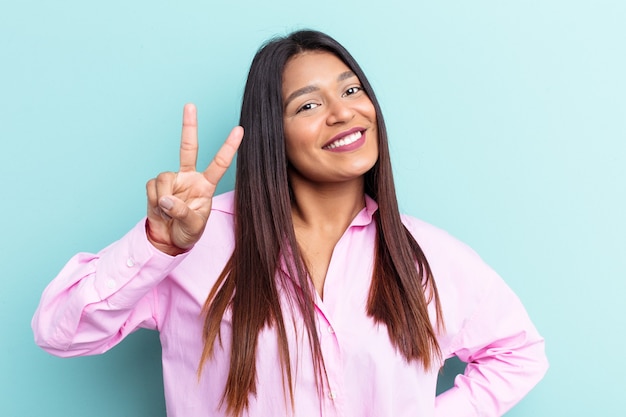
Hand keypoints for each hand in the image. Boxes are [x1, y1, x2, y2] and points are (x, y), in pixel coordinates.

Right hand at [145, 103, 242, 255]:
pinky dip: (153, 201)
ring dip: (163, 197)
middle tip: (190, 105)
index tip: (239, 129)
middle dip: (189, 126)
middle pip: (189, 148)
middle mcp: (189, 177)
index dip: (229, 147)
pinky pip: (152, 188)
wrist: (168, 240)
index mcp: (206, 185)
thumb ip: (182, 212)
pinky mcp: (156, 186)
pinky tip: (158, 210)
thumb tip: (165, 199)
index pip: (220, 164)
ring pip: (164, 177)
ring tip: (167, 212)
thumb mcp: (192, 226)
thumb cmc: (187, 232)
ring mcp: (173, 180)